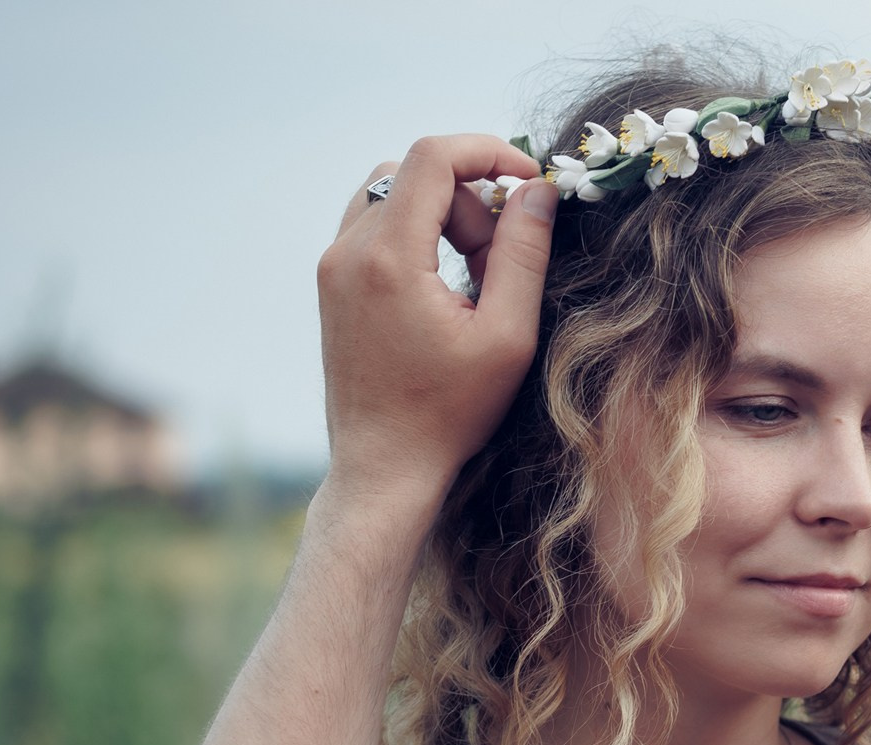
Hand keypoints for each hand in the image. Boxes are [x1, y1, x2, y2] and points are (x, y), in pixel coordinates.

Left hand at [316, 135, 556, 506]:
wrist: (384, 466)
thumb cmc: (449, 413)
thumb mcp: (506, 336)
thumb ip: (525, 255)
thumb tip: (538, 192)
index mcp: (389, 258)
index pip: (432, 157)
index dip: (489, 152)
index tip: (530, 181)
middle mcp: (348, 252)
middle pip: (415, 173)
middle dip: (470, 200)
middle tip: (501, 263)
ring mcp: (332, 267)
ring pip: (391, 193)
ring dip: (443, 215)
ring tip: (476, 278)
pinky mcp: (332, 284)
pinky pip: (374, 224)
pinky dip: (417, 234)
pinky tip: (446, 287)